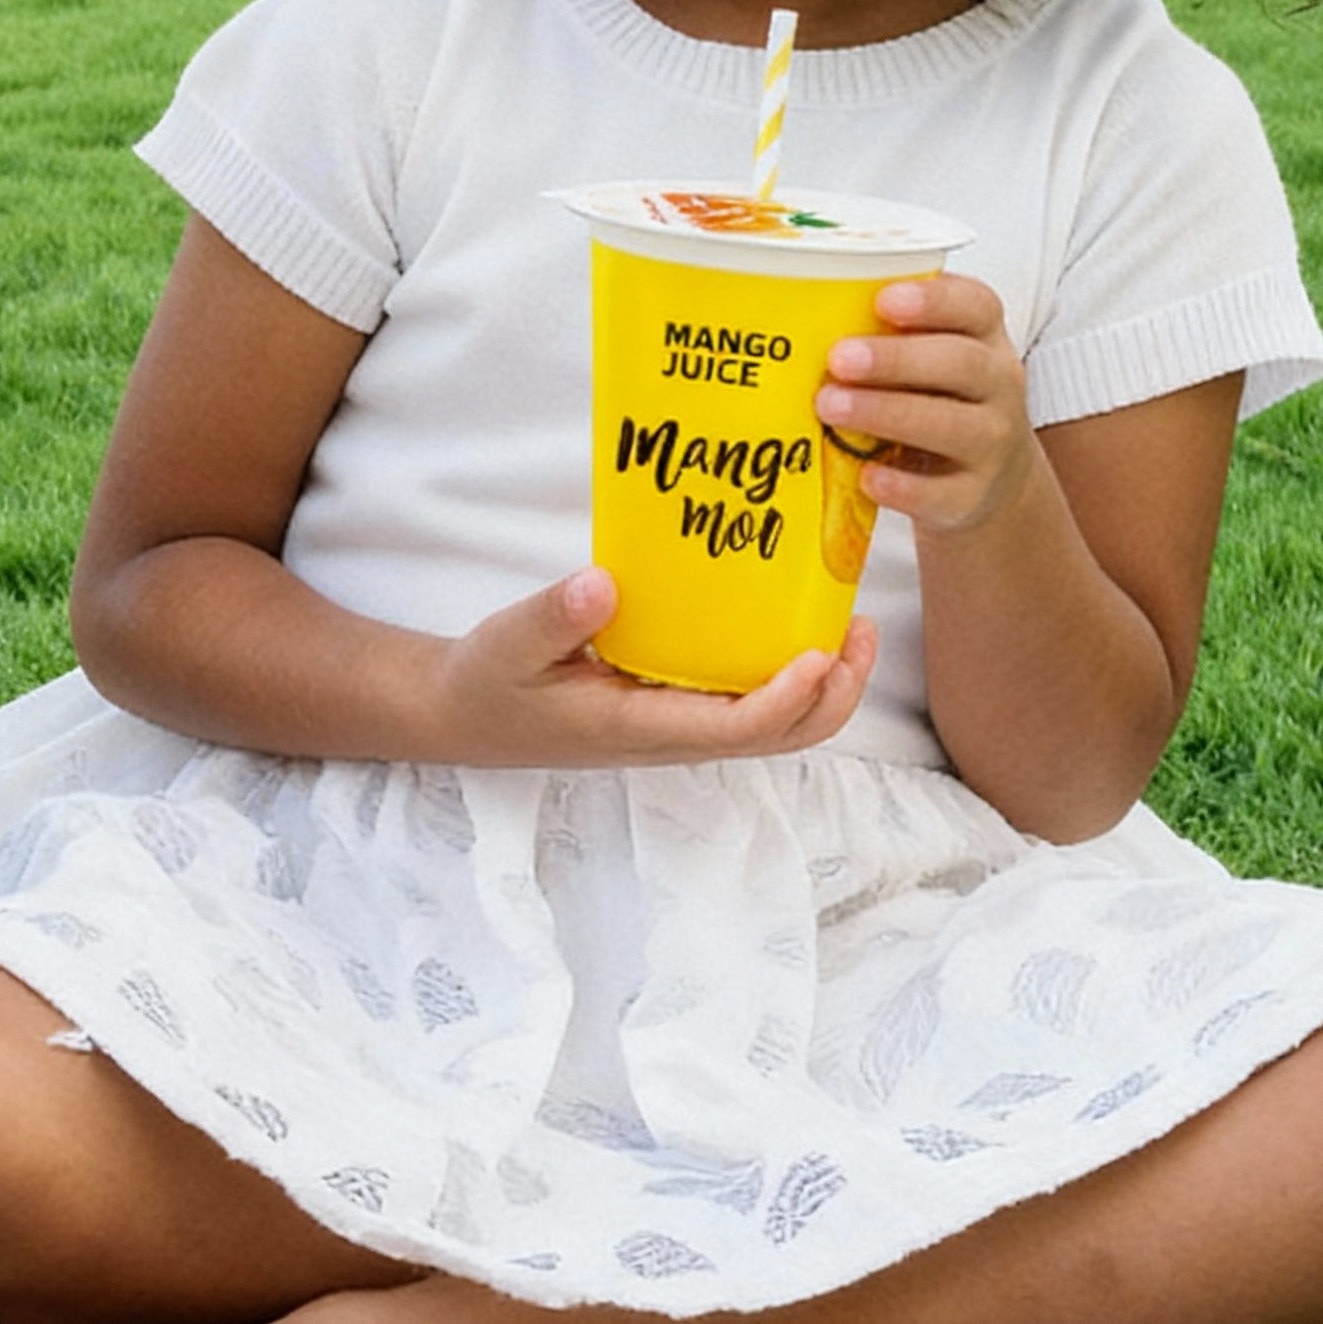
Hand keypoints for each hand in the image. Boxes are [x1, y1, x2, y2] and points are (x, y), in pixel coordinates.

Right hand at [431, 565, 875, 766]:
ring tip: (845, 626)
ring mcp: (678, 725)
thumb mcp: (505, 644)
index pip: (737, 728)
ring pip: (775, 727)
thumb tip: (604, 585)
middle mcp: (672, 734)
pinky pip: (748, 701)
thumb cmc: (488, 681)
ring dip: (823, 687)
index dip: (789, 697)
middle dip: (833, 694)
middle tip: (856, 629)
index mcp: (638, 726)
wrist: (466, 717)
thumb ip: (552, 618)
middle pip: (781, 738)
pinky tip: (786, 623)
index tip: (817, 651)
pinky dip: (787, 673)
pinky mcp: (674, 707)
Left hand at [819, 274, 1036, 538]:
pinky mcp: (973, 497)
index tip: (884, 300)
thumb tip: (803, 315)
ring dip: (888, 414)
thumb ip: (887, 333)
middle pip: (961, 363)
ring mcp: (991, 444)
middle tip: (839, 359)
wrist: (990, 478)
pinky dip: (903, 487)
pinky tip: (866, 474)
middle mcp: (998, 386)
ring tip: (830, 407)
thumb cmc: (940, 398)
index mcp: (983, 338)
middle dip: (896, 359)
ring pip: (952, 426)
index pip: (975, 306)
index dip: (933, 301)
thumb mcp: (928, 357)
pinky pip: (941, 493)